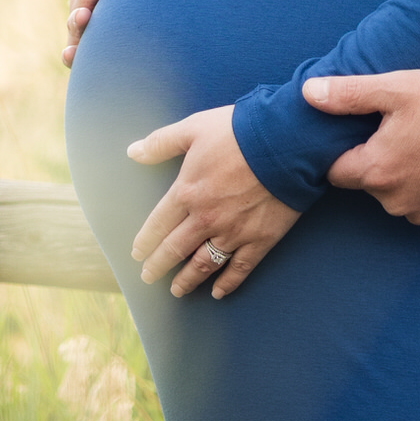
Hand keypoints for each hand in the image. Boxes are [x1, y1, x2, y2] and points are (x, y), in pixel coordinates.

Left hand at [128, 107, 299, 297]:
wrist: (286, 142)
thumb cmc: (239, 131)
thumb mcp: (195, 128)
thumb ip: (162, 142)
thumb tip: (133, 152)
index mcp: (187, 192)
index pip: (158, 224)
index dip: (146, 241)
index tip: (138, 253)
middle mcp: (205, 219)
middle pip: (175, 249)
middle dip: (159, 265)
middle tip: (148, 277)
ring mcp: (233, 233)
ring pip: (203, 264)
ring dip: (187, 280)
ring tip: (177, 291)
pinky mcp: (259, 240)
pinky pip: (239, 268)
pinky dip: (227, 283)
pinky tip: (218, 292)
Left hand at [304, 70, 419, 225]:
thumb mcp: (395, 88)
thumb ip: (348, 94)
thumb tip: (307, 94)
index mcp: (375, 170)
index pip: (335, 170)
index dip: (344, 149)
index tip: (362, 131)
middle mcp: (393, 201)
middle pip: (366, 182)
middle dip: (376, 159)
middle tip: (400, 129)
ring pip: (393, 195)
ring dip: (401, 174)